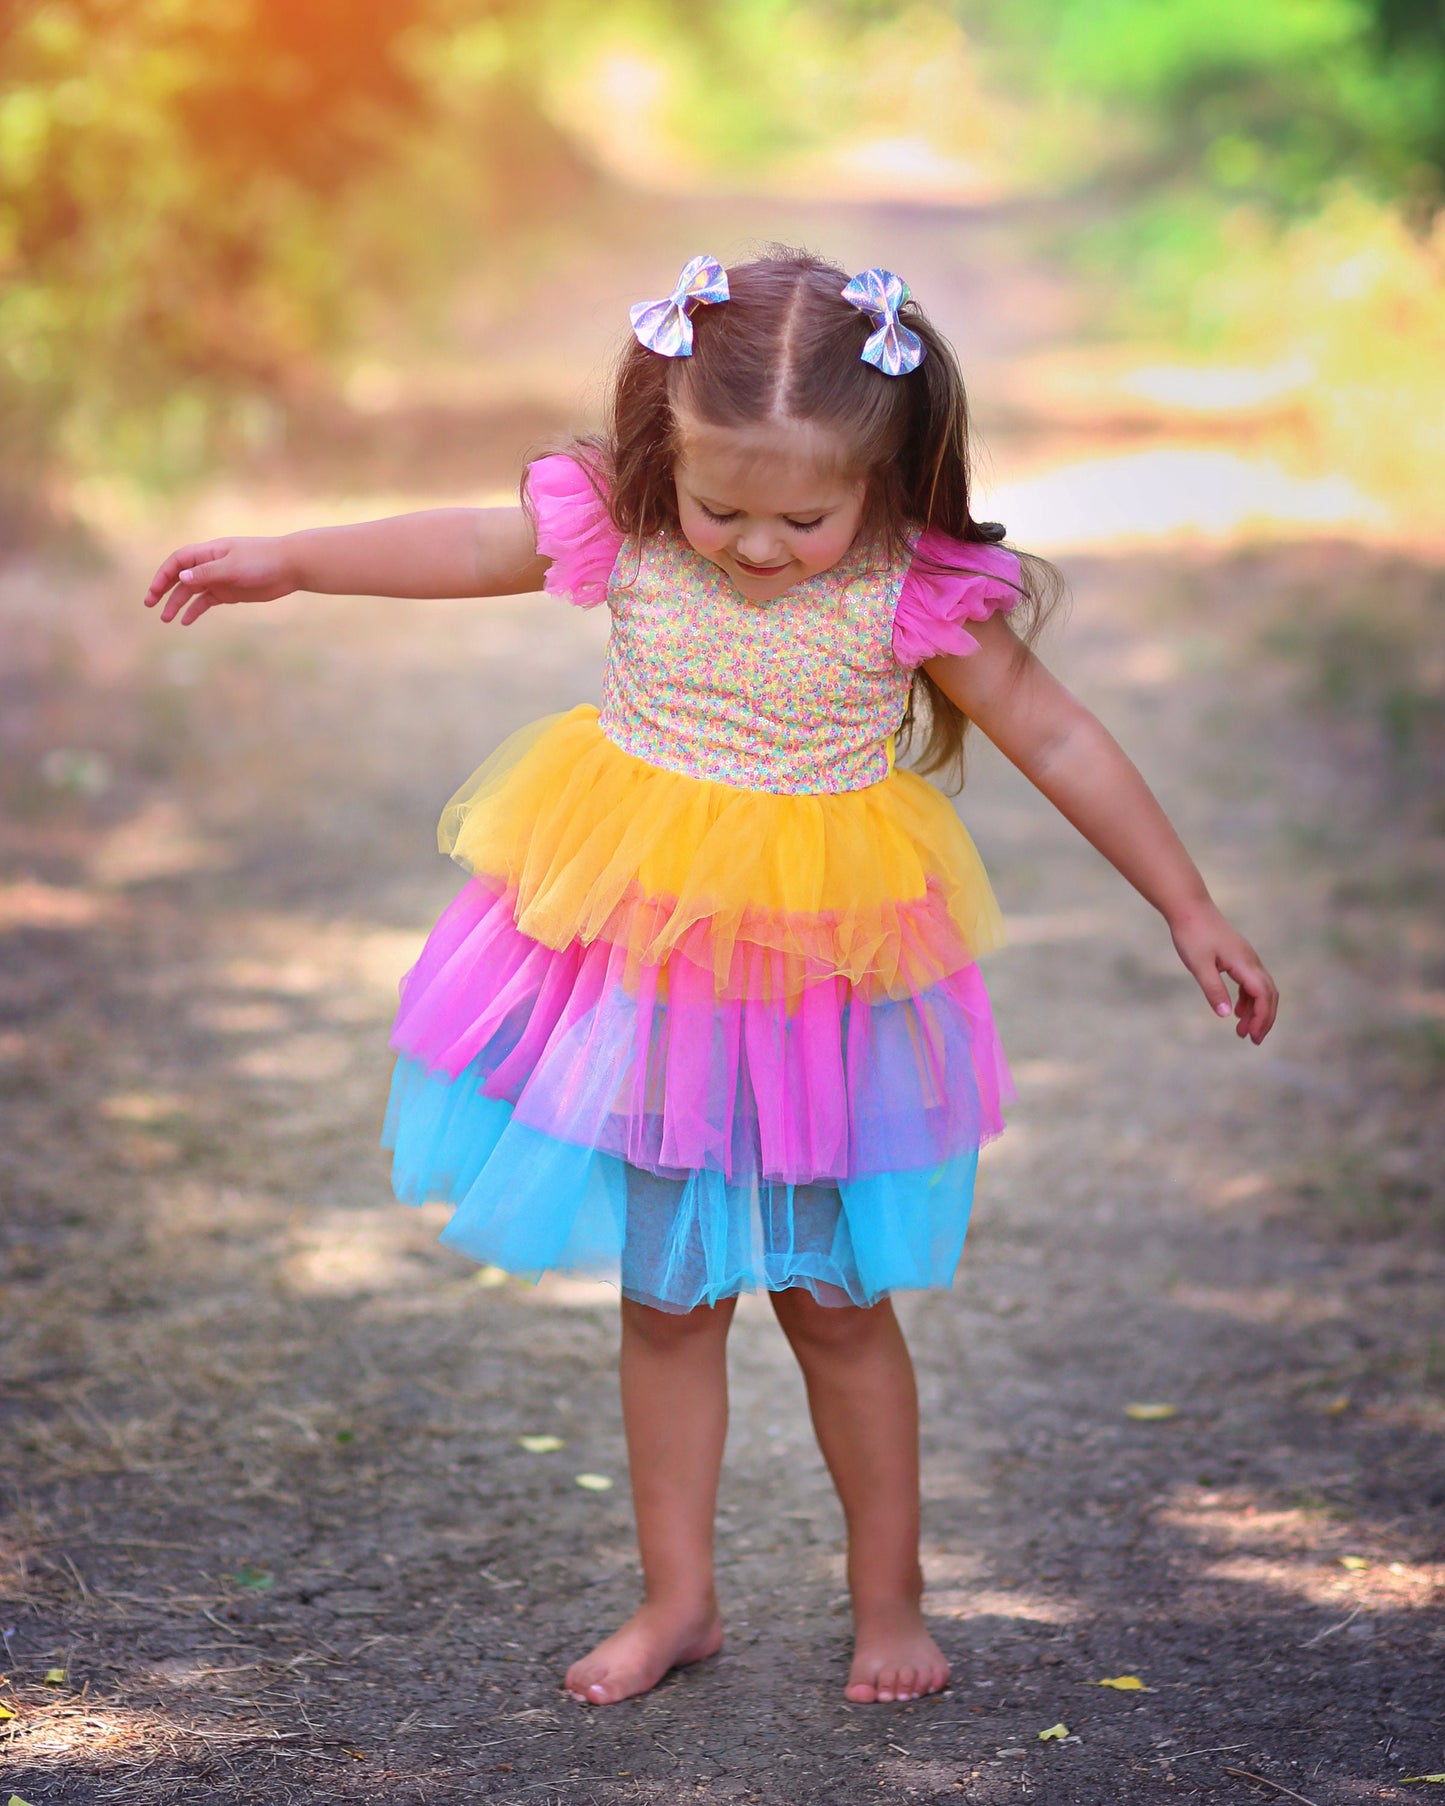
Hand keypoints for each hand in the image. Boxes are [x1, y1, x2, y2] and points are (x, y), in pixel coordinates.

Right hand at [143, 537, 299, 625]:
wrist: (290, 567)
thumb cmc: (262, 561)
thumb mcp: (233, 567)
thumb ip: (207, 573)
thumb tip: (181, 578)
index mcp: (209, 553)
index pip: (178, 561)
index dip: (164, 575)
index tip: (155, 591)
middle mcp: (210, 565)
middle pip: (180, 577)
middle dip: (164, 590)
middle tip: (151, 605)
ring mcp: (219, 579)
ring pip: (192, 592)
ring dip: (178, 603)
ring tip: (166, 619)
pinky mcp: (230, 592)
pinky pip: (206, 601)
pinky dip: (195, 610)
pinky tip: (186, 621)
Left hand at [1169, 902, 1278, 1043]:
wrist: (1189, 907)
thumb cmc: (1192, 934)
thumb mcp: (1199, 965)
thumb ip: (1213, 989)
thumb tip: (1227, 1015)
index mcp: (1244, 963)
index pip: (1263, 995)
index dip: (1262, 1017)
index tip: (1252, 1036)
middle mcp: (1251, 960)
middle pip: (1269, 994)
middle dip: (1264, 1018)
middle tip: (1253, 1040)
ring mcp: (1246, 958)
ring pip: (1261, 989)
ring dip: (1255, 1010)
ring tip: (1241, 1031)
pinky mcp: (1238, 956)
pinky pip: (1250, 982)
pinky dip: (1247, 999)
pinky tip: (1236, 1010)